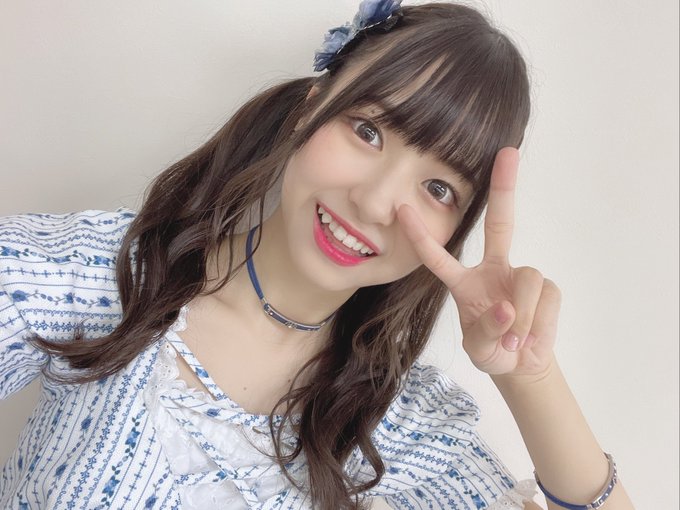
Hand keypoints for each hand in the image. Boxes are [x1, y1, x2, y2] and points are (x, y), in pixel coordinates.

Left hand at [398, 147, 560, 376]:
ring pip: (529, 278)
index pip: (438, 256)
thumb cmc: (491, 349)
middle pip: (501, 223)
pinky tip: (531, 340)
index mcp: (465, 282)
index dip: (421, 235)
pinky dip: (538, 325)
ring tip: (515, 342)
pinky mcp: (548, 290)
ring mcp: (521, 277)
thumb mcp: (479, 348)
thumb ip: (485, 331)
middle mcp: (494, 270)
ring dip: (522, 315)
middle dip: (505, 188)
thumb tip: (506, 310)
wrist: (522, 367)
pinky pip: (546, 299)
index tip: (402, 208)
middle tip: (508, 153)